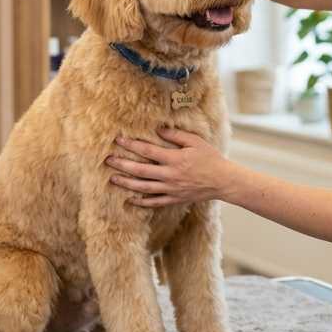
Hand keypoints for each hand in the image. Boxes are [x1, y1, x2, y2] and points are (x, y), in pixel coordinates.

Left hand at [106, 128, 234, 207]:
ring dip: (126, 183)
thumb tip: (158, 129)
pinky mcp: (174, 199)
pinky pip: (154, 202)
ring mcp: (171, 189)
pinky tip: (130, 199)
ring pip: (143, 188)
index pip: (147, 151)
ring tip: (112, 178)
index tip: (118, 140)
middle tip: (108, 160)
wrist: (223, 181)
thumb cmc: (210, 158)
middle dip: (122, 165)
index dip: (131, 145)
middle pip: (140, 171)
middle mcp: (170, 175)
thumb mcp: (196, 142)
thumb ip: (176, 135)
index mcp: (175, 159)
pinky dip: (141, 202)